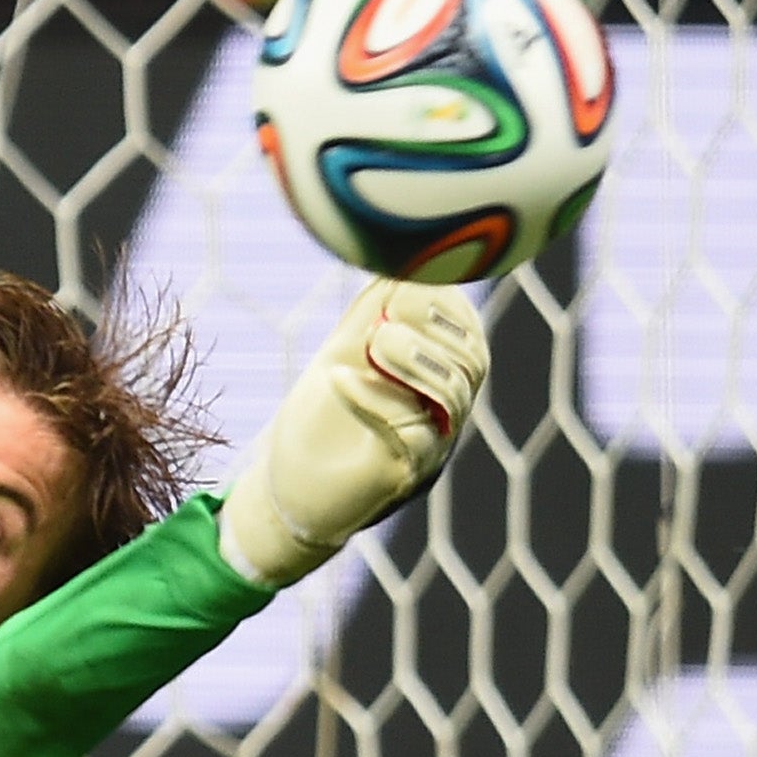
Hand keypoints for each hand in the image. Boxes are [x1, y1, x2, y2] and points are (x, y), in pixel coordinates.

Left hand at [219, 280, 489, 588]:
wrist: (284, 496)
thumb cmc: (316, 424)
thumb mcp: (340, 358)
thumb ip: (366, 317)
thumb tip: (392, 260)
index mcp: (434, 380)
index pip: (467, 334)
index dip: (447, 303)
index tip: (408, 281)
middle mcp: (443, 414)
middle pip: (472, 361)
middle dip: (436, 328)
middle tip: (389, 314)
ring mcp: (430, 447)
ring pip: (452, 396)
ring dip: (413, 360)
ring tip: (373, 342)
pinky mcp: (402, 476)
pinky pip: (411, 436)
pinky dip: (373, 399)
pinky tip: (338, 377)